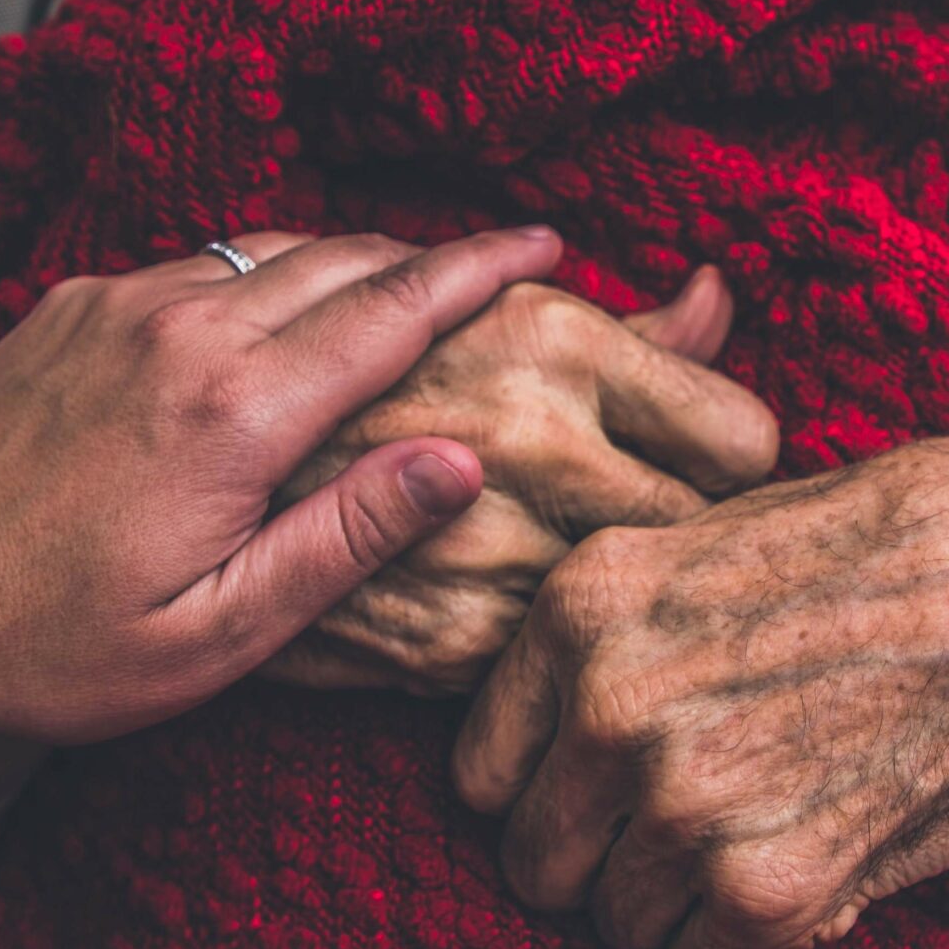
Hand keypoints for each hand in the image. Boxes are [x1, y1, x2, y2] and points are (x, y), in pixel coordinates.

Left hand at [0, 228, 560, 745]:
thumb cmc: (56, 641)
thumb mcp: (218, 630)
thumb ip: (346, 538)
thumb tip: (460, 462)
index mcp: (236, 410)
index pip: (393, 309)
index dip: (482, 266)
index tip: (545, 241)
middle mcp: (184, 327)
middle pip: (346, 257)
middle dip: (431, 256)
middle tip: (494, 272)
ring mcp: (122, 302)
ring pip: (275, 248)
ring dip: (351, 263)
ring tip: (401, 296)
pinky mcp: (76, 300)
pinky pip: (203, 263)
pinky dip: (267, 276)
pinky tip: (277, 325)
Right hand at [262, 265, 779, 693]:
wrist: (202, 469)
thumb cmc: (380, 381)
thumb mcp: (499, 324)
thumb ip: (629, 331)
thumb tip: (720, 297)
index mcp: (557, 343)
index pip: (746, 440)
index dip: (723, 453)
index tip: (693, 456)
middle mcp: (534, 442)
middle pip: (704, 528)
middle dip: (683, 522)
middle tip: (639, 506)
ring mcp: (492, 551)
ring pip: (636, 599)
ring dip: (618, 583)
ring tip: (560, 542)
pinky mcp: (453, 642)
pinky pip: (557, 651)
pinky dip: (544, 631)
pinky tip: (502, 588)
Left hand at [454, 438, 948, 948]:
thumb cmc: (892, 551)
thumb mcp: (718, 536)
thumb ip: (621, 629)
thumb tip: (564, 738)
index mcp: (582, 607)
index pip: (478, 772)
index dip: (545, 791)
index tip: (603, 790)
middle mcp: (608, 705)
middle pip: (538, 863)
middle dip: (606, 858)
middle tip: (692, 827)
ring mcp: (682, 799)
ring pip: (619, 926)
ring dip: (683, 906)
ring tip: (766, 835)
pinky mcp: (767, 884)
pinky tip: (806, 879)